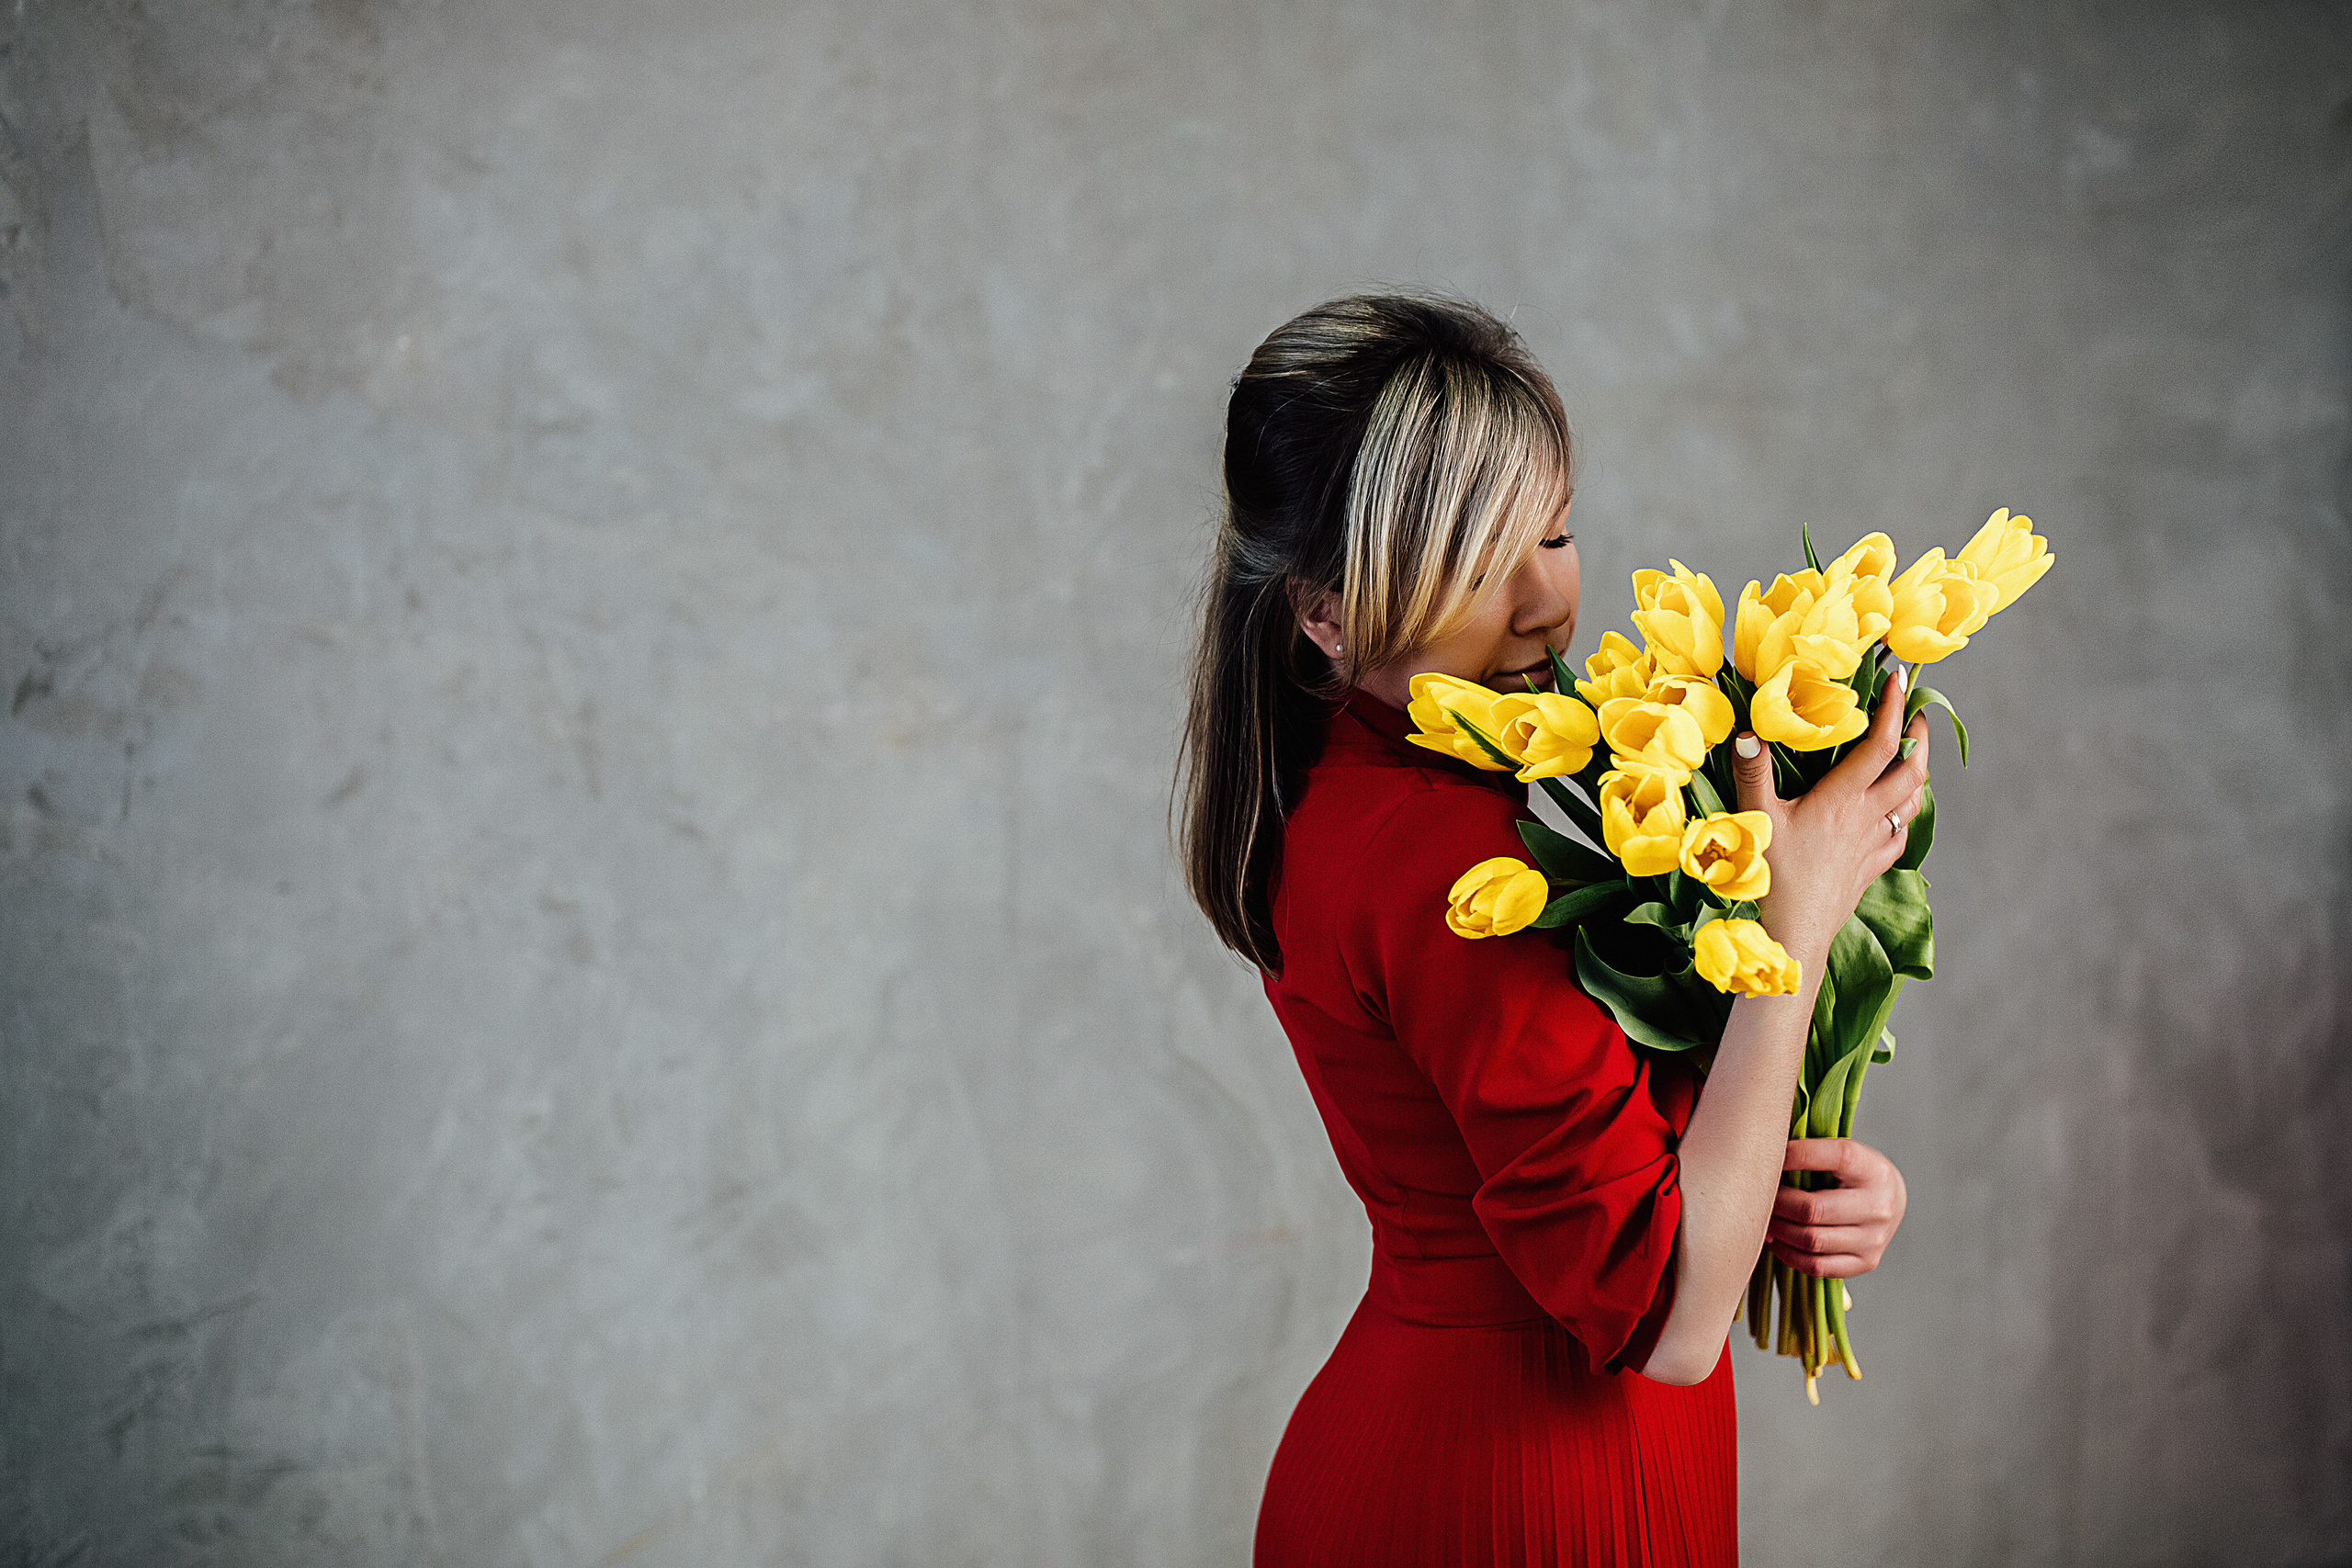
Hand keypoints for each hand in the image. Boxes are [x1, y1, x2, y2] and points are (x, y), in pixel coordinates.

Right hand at [1727, 662, 1928, 963]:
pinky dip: (1905, 814)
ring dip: (1917, 772)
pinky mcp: (1870, 868)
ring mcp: (1873, 844)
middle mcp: (1866, 818)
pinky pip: (1900, 835)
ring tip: (1912, 753)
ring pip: (1912, 801)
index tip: (1900, 676)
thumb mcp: (1756, 819)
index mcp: (1843, 799)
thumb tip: (1748, 730)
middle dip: (1919, 736)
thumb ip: (1752, 773)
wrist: (1793, 935)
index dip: (1894, 706)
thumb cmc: (1771, 878)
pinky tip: (1896, 812)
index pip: (1881, 743)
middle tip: (1917, 711)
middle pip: (1912, 769)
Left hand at [1766, 1138, 1907, 1277]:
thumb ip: (1811, 1151)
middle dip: (1777, 1203)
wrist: (1891, 1199)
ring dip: (1779, 1230)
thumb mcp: (1843, 1152)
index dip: (1794, 1155)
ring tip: (1766, 1219)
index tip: (1771, 1157)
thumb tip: (1766, 1154)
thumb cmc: (1854, 1172)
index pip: (1833, 1157)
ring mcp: (1874, 1238)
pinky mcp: (1867, 1262)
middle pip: (1812, 1209)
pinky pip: (1817, 1266)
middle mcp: (1878, 1206)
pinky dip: (1789, 1255)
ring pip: (1811, 1240)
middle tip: (1760, 1196)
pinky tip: (1778, 1240)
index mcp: (1871, 1169)